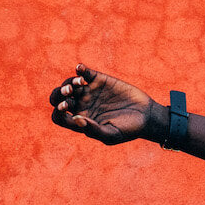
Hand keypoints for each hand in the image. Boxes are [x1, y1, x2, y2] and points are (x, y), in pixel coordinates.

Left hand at [48, 64, 163, 144]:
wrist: (146, 116)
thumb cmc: (128, 130)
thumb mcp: (111, 135)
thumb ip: (93, 130)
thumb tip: (76, 119)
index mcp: (80, 121)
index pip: (59, 117)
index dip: (58, 113)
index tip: (67, 109)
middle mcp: (82, 106)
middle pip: (58, 98)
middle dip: (59, 95)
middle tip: (69, 94)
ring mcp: (89, 92)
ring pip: (68, 84)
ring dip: (69, 82)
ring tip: (79, 83)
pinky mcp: (99, 80)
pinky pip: (83, 72)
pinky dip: (80, 69)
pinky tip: (81, 70)